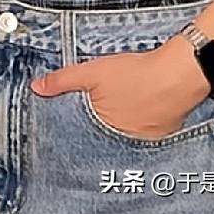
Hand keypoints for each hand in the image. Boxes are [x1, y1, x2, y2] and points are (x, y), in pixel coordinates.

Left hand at [31, 36, 208, 138]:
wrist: (177, 76)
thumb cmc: (135, 74)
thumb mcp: (92, 72)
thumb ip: (62, 81)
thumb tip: (37, 88)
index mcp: (101, 128)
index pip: (80, 134)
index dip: (74, 124)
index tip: (71, 117)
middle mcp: (121, 141)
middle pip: (101, 134)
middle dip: (97, 122)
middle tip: (103, 103)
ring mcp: (142, 141)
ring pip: (122, 133)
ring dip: (120, 120)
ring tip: (124, 101)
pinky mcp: (160, 136)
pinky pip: (142, 131)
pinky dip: (139, 120)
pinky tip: (140, 103)